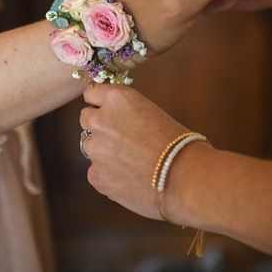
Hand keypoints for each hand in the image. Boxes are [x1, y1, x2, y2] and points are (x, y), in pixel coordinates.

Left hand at [80, 84, 211, 221]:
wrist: (185, 177)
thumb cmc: (177, 144)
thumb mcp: (150, 113)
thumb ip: (124, 113)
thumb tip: (111, 119)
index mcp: (117, 99)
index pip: (91, 93)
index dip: (99, 103)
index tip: (105, 110)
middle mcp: (100, 120)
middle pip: (86, 118)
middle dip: (99, 127)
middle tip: (121, 139)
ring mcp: (95, 149)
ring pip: (90, 147)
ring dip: (104, 152)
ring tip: (131, 162)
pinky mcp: (96, 175)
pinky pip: (96, 172)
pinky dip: (108, 175)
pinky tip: (130, 178)